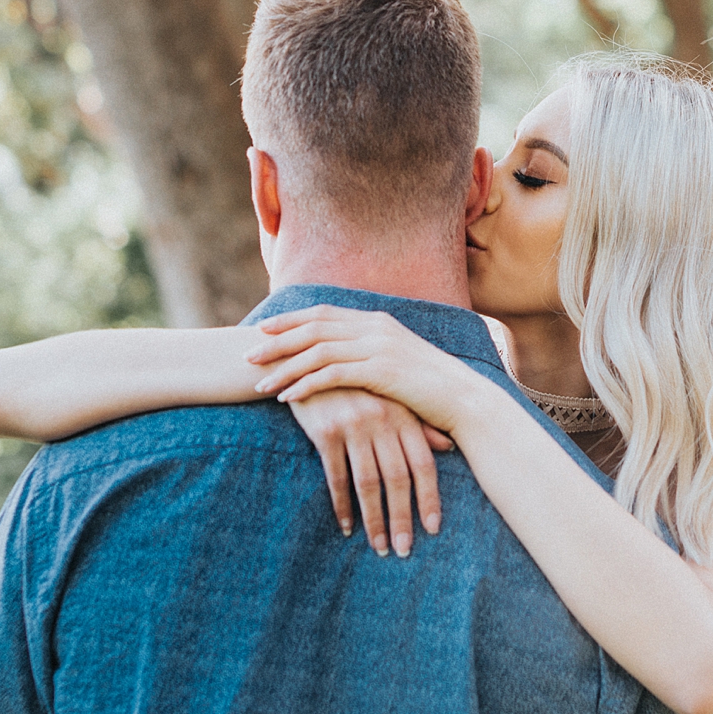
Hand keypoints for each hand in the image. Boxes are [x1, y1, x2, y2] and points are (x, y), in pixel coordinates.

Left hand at [249, 305, 486, 434]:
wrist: (463, 400)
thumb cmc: (428, 388)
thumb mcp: (396, 362)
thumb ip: (369, 352)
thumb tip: (342, 358)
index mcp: (376, 321)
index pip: (323, 313)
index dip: (290, 320)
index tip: (263, 329)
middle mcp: (374, 327)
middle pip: (313, 327)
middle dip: (277, 341)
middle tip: (248, 355)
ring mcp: (378, 347)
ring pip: (317, 351)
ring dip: (284, 367)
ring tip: (259, 384)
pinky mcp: (380, 371)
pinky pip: (331, 375)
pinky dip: (304, 385)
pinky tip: (287, 398)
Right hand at [287, 390, 451, 558]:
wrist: (305, 362)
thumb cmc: (353, 384)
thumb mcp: (387, 397)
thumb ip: (418, 423)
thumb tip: (448, 448)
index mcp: (401, 413)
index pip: (423, 463)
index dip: (429, 498)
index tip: (432, 528)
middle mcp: (381, 419)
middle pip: (398, 479)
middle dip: (402, 518)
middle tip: (404, 549)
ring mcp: (353, 425)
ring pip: (368, 484)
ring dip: (374, 520)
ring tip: (379, 546)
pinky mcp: (325, 431)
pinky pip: (336, 478)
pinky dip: (342, 506)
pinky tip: (347, 526)